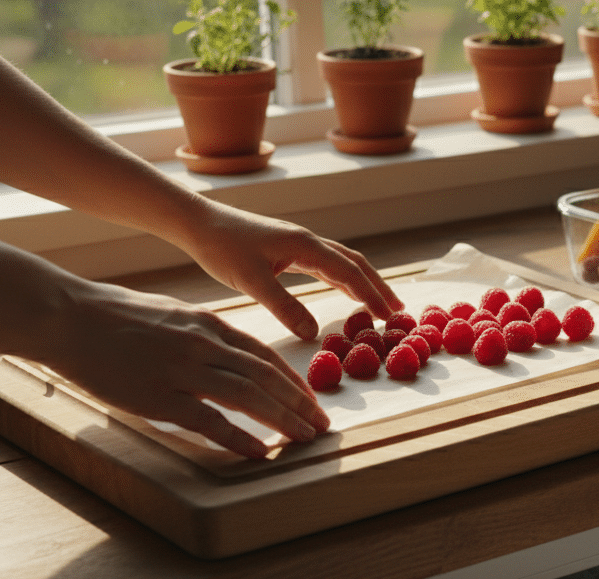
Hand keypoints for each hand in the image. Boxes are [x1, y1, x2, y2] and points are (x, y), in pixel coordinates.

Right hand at [42, 282, 328, 458]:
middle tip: (321, 424)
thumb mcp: (171, 314)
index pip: (263, 355)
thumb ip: (203, 333)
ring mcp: (182, 369)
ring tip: (304, 437)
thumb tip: (228, 352)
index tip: (311, 399)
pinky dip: (240, 437)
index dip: (292, 380)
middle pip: (266, 376)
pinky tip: (260, 451)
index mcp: (208, 325)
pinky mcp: (159, 395)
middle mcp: (203, 344)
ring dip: (283, 419)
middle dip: (299, 403)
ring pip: (248, 396)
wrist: (68, 316)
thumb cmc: (114, 317)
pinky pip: (210, 420)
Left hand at [179, 201, 403, 339]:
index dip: (372, 295)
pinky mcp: (289, 251)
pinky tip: (347, 292)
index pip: (349, 272)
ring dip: (364, 283)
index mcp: (305, 245)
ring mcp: (300, 245)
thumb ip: (284, 307)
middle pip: (355, 264)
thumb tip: (314, 334)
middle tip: (399, 311)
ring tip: (381, 304)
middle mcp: (308, 242)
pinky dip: (343, 280)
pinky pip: (326, 266)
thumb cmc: (221, 247)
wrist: (198, 223)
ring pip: (343, 263)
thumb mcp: (251, 281)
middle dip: (379, 287)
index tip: (391, 316)